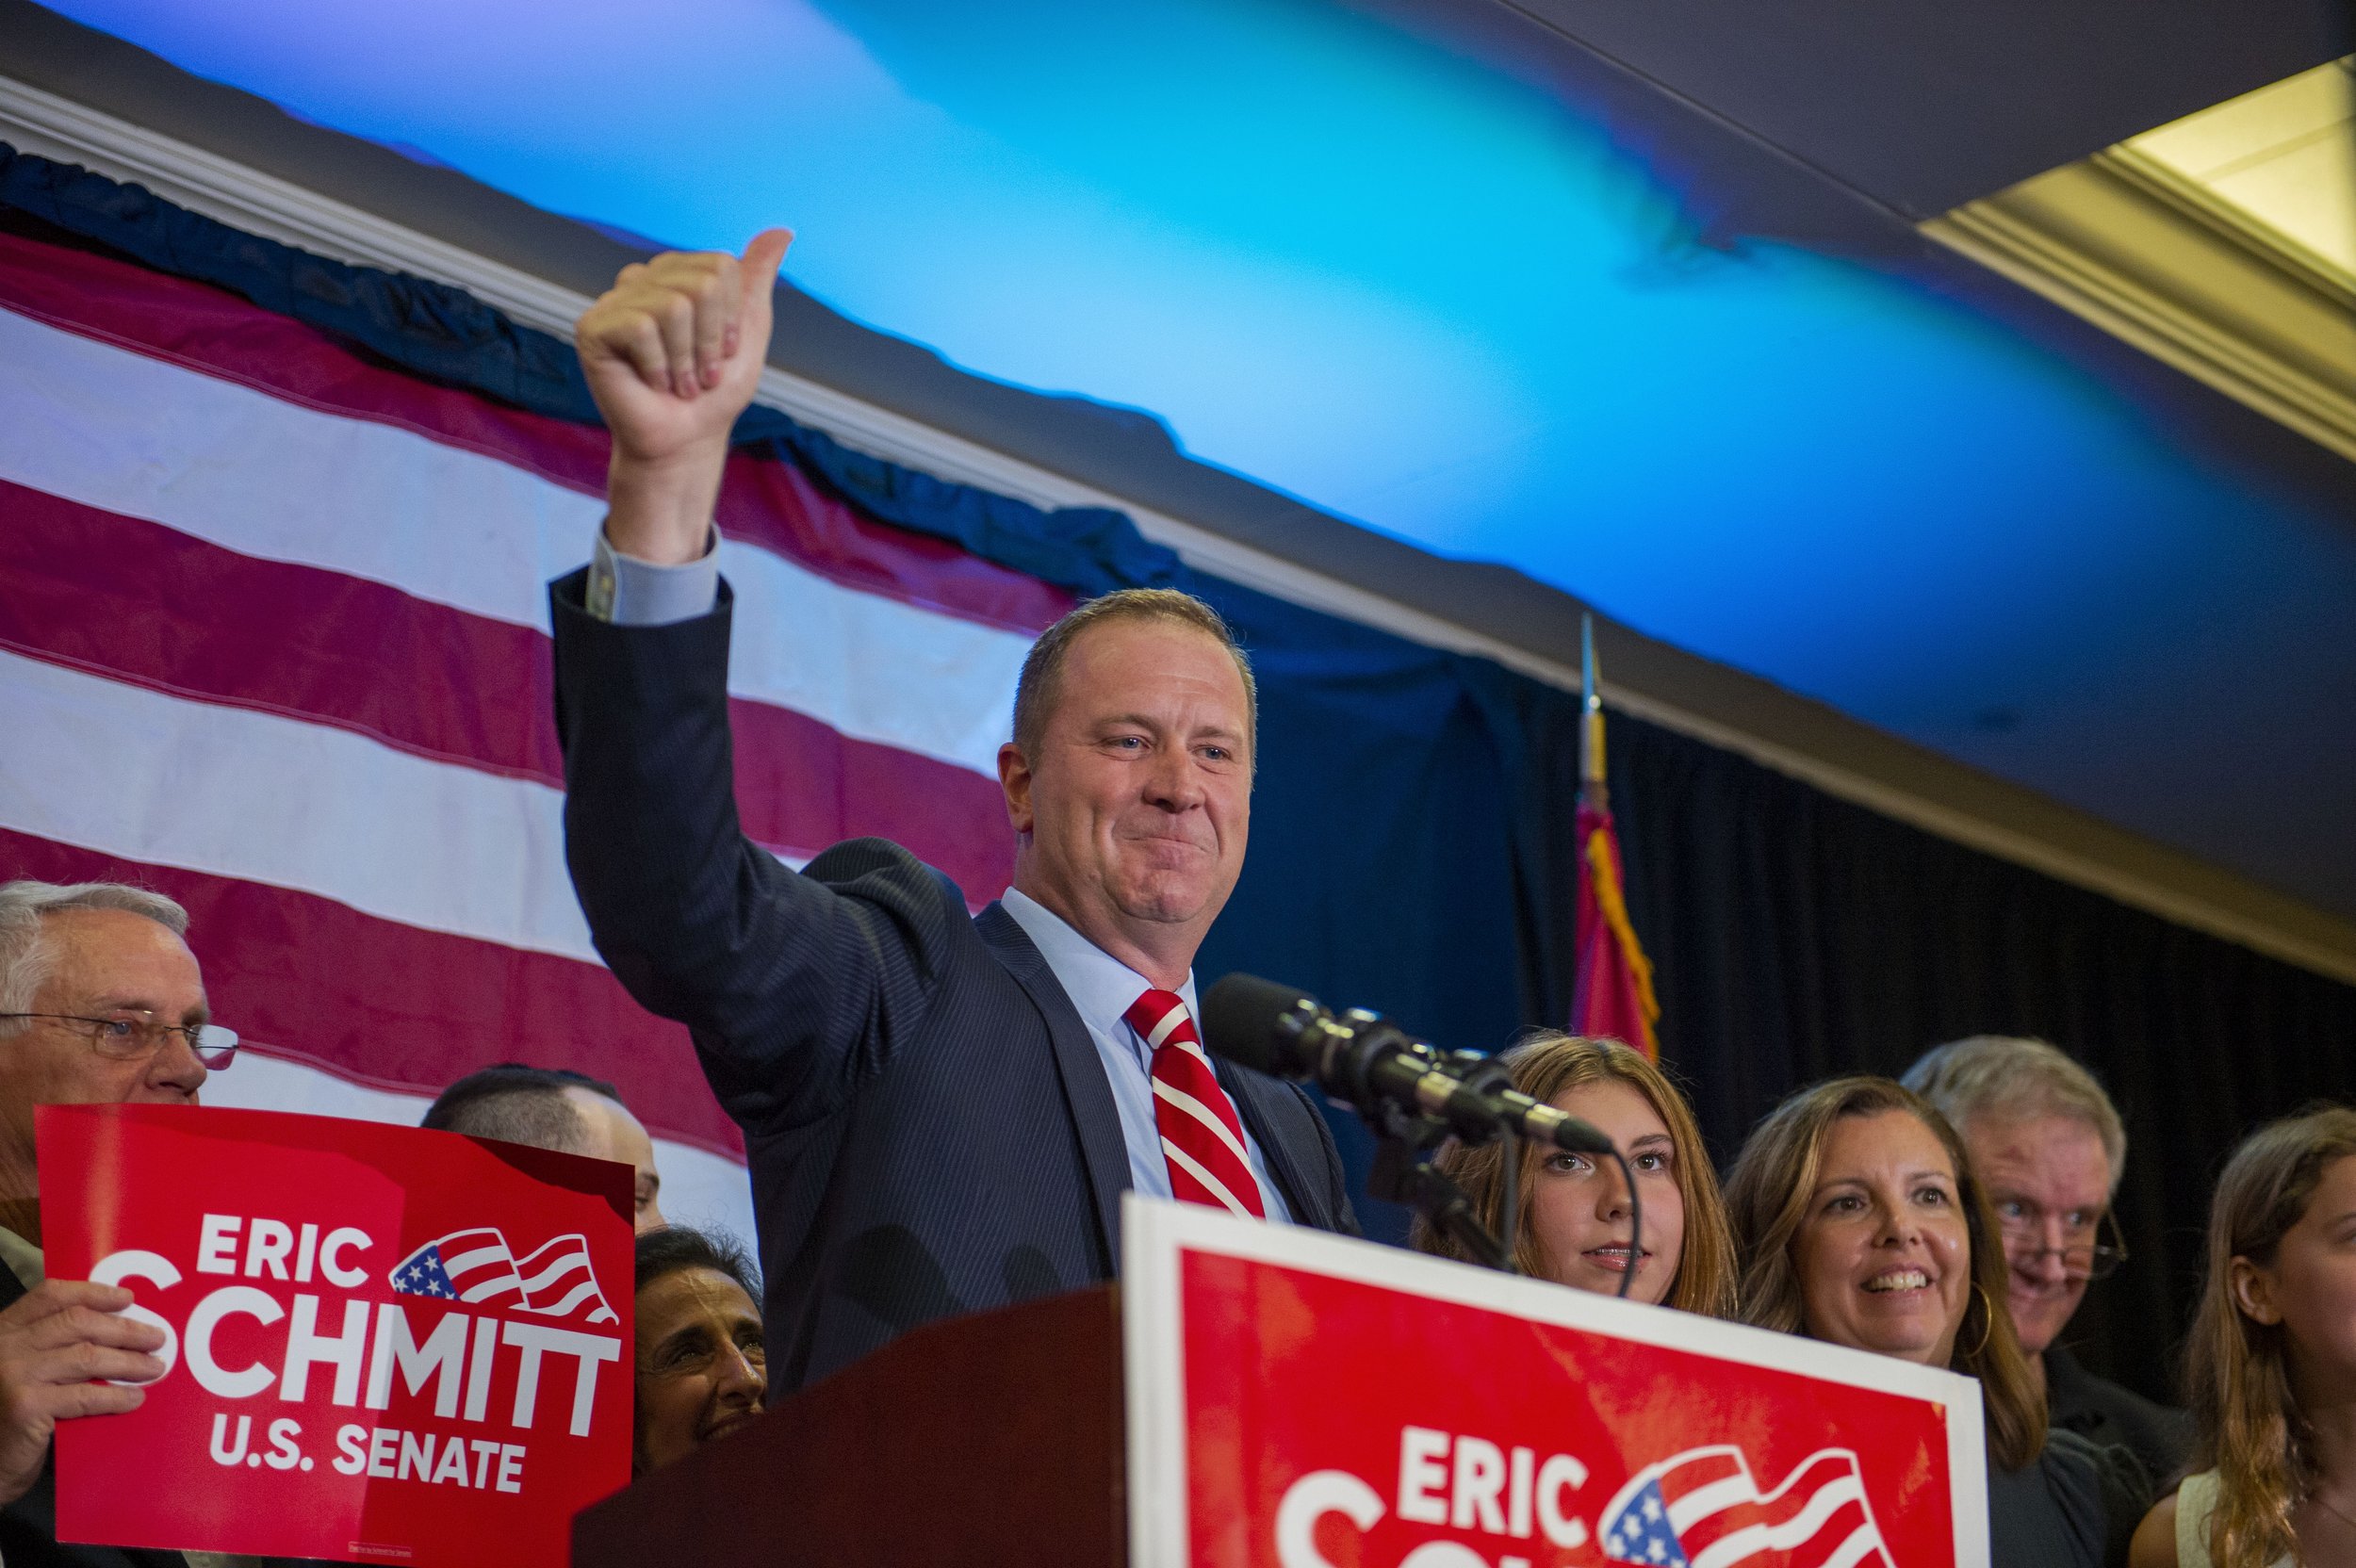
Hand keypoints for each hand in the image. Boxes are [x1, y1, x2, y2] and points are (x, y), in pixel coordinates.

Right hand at [0, 1279, 165, 1506]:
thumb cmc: (8, 1416)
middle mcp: (5, 1346)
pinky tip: (134, 1398)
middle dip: (124, 1329)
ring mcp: (14, 1374)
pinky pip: (84, 1395)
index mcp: (5, 1329)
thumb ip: (51, 1347)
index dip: (93, 1292)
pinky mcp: (26, 1405)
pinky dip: (115, 1396)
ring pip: (87, 1357)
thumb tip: (119, 1329)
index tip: (128, 1299)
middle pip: (77, 1322)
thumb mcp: (23, 1370)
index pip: (51, 1296)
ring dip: (129, 1361)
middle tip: (157, 1338)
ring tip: (155, 1368)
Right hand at [574, 229, 793, 563]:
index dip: (732, 319)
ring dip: (686, 360)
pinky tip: (650, 383)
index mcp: (679, 274)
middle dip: (712, 341)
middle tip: (699, 373)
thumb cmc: (714, 392)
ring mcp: (616, 300)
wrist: (686, 440)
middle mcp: (645, 279)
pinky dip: (658, 366)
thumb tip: (781, 231)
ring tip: (677, 383)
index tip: (724, 353)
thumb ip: (757, 280)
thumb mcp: (749, 332)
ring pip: (674, 306)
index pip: (722, 267)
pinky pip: (642, 327)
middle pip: (702, 284)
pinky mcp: (593, 326)